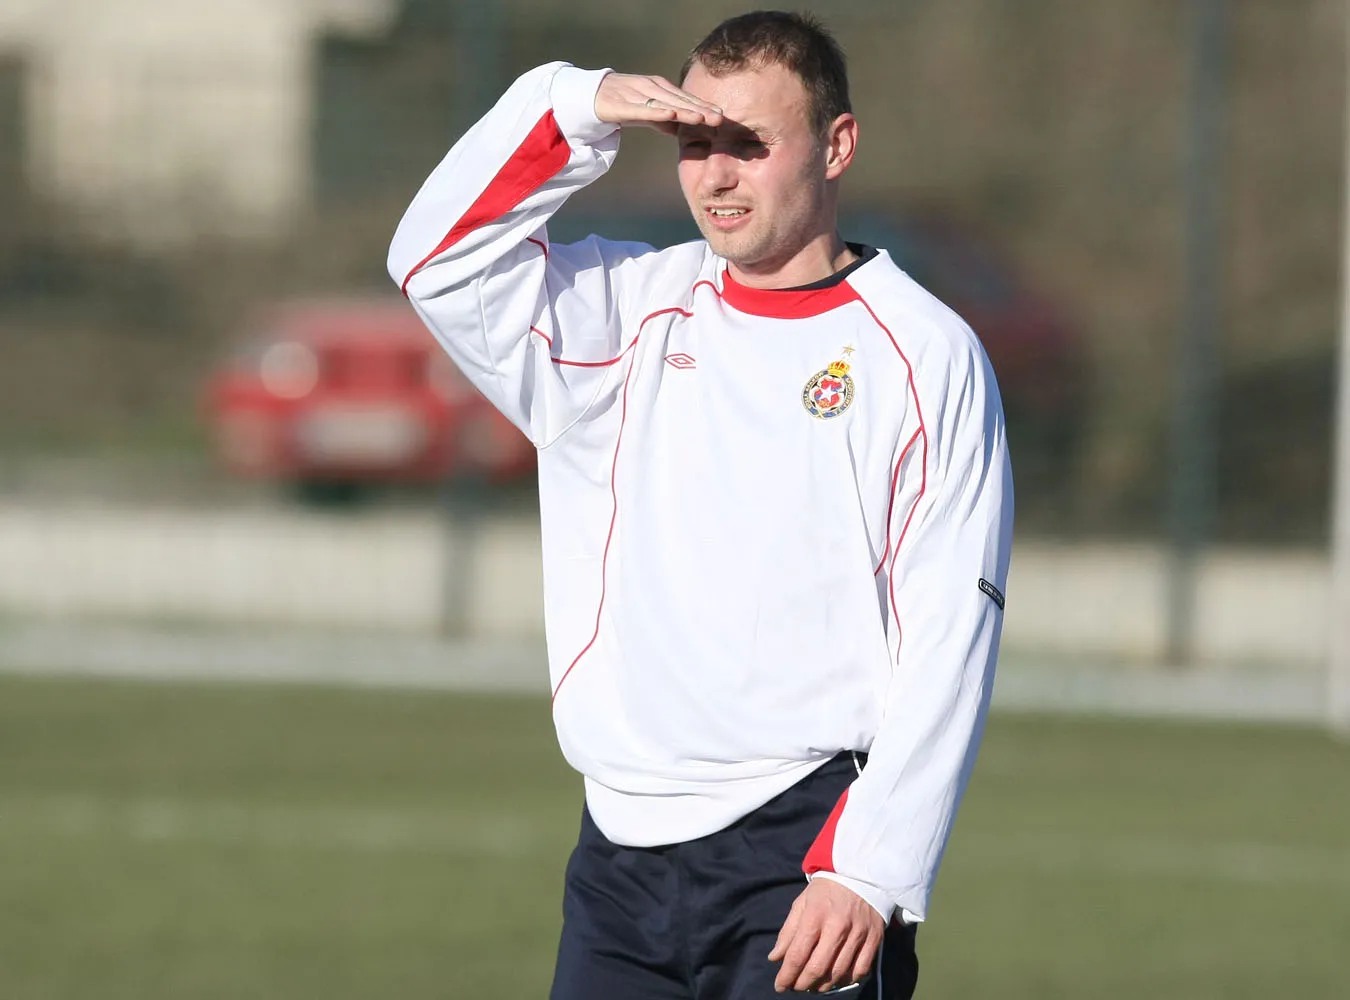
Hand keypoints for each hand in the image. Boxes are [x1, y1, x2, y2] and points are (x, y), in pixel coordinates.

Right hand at [594, 72, 723, 134]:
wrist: (590, 94)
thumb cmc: (621, 103)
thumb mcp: (646, 112)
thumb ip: (662, 120)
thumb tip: (680, 131)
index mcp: (660, 90)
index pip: (685, 100)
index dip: (703, 108)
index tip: (722, 117)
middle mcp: (652, 89)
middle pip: (680, 101)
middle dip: (700, 109)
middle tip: (720, 118)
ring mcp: (637, 95)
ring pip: (665, 103)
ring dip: (685, 111)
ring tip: (702, 118)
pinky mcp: (622, 104)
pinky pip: (642, 109)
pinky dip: (657, 111)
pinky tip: (671, 115)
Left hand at [769, 879, 884, 993]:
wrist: (861, 874)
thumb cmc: (826, 890)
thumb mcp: (802, 903)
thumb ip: (788, 932)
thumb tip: (775, 958)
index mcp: (815, 915)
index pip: (797, 954)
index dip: (787, 975)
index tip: (780, 985)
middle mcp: (837, 926)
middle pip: (817, 967)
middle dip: (803, 984)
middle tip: (796, 987)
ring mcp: (857, 934)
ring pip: (838, 972)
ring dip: (823, 985)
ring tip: (814, 986)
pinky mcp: (874, 938)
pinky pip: (860, 969)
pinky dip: (847, 979)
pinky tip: (837, 978)